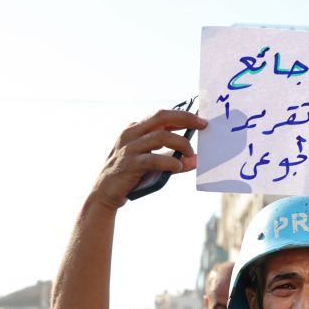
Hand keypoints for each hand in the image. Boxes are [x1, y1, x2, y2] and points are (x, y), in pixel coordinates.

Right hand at [92, 110, 206, 209]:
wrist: (105, 193)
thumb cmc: (131, 175)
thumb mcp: (154, 165)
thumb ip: (173, 160)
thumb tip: (195, 160)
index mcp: (136, 129)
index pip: (162, 116)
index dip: (182, 115)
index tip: (201, 120)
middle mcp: (131, 134)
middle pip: (161, 117)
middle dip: (184, 118)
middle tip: (203, 125)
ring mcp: (129, 148)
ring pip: (160, 136)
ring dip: (180, 143)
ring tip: (190, 154)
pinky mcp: (129, 164)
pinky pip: (153, 159)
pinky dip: (169, 162)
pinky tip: (178, 167)